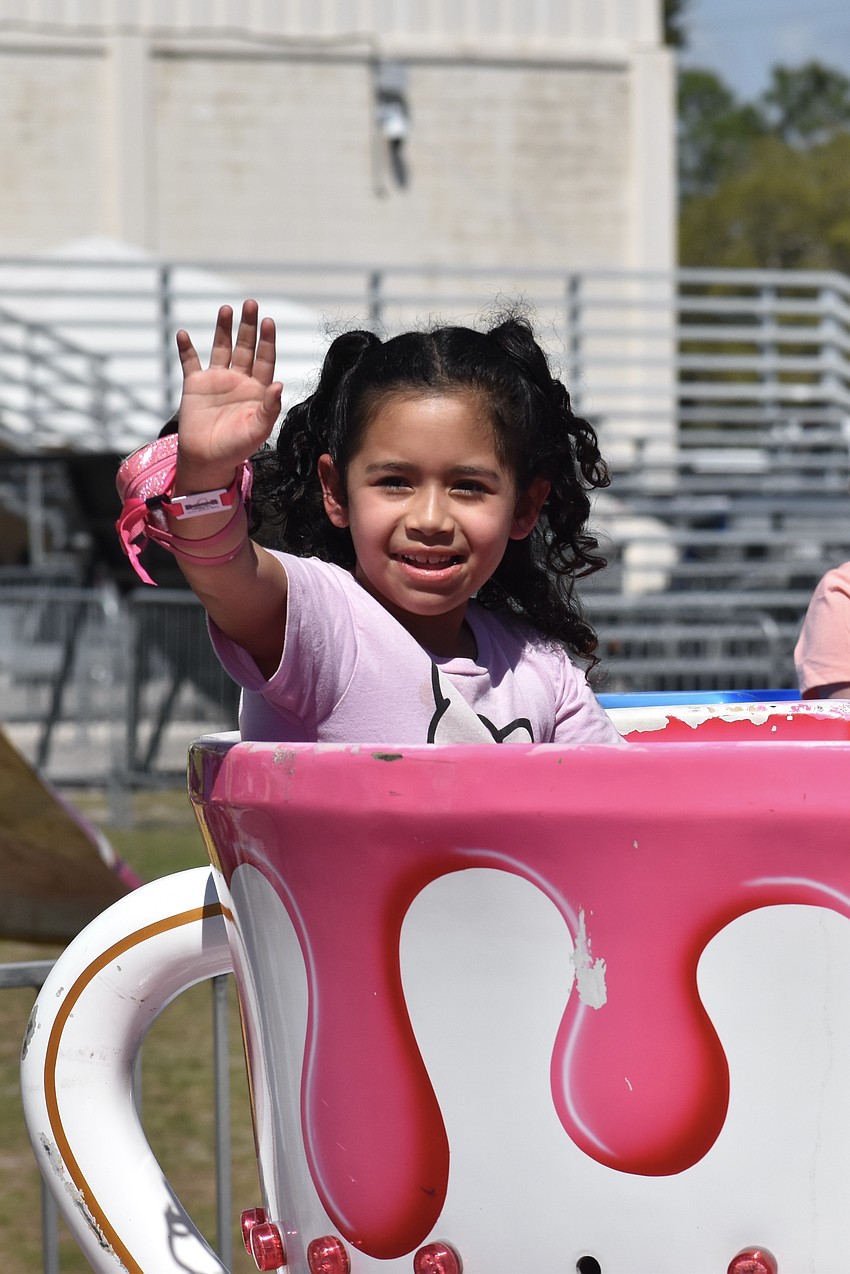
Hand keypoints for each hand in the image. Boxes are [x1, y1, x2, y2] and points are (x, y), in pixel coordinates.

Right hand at [175, 299, 282, 488]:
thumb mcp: (258, 430)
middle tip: (251, 303)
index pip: (265, 359)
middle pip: (246, 347)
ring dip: (223, 329)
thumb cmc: (237, 448)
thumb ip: (270, 407)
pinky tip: (183, 334)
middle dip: (248, 326)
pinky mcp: (195, 384)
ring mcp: (217, 380)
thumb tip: (280, 384)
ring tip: (226, 309)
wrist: (208, 459)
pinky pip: (190, 362)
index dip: (267, 341)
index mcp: (257, 389)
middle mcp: (239, 380)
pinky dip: (185, 349)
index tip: (268, 322)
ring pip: (221, 348)